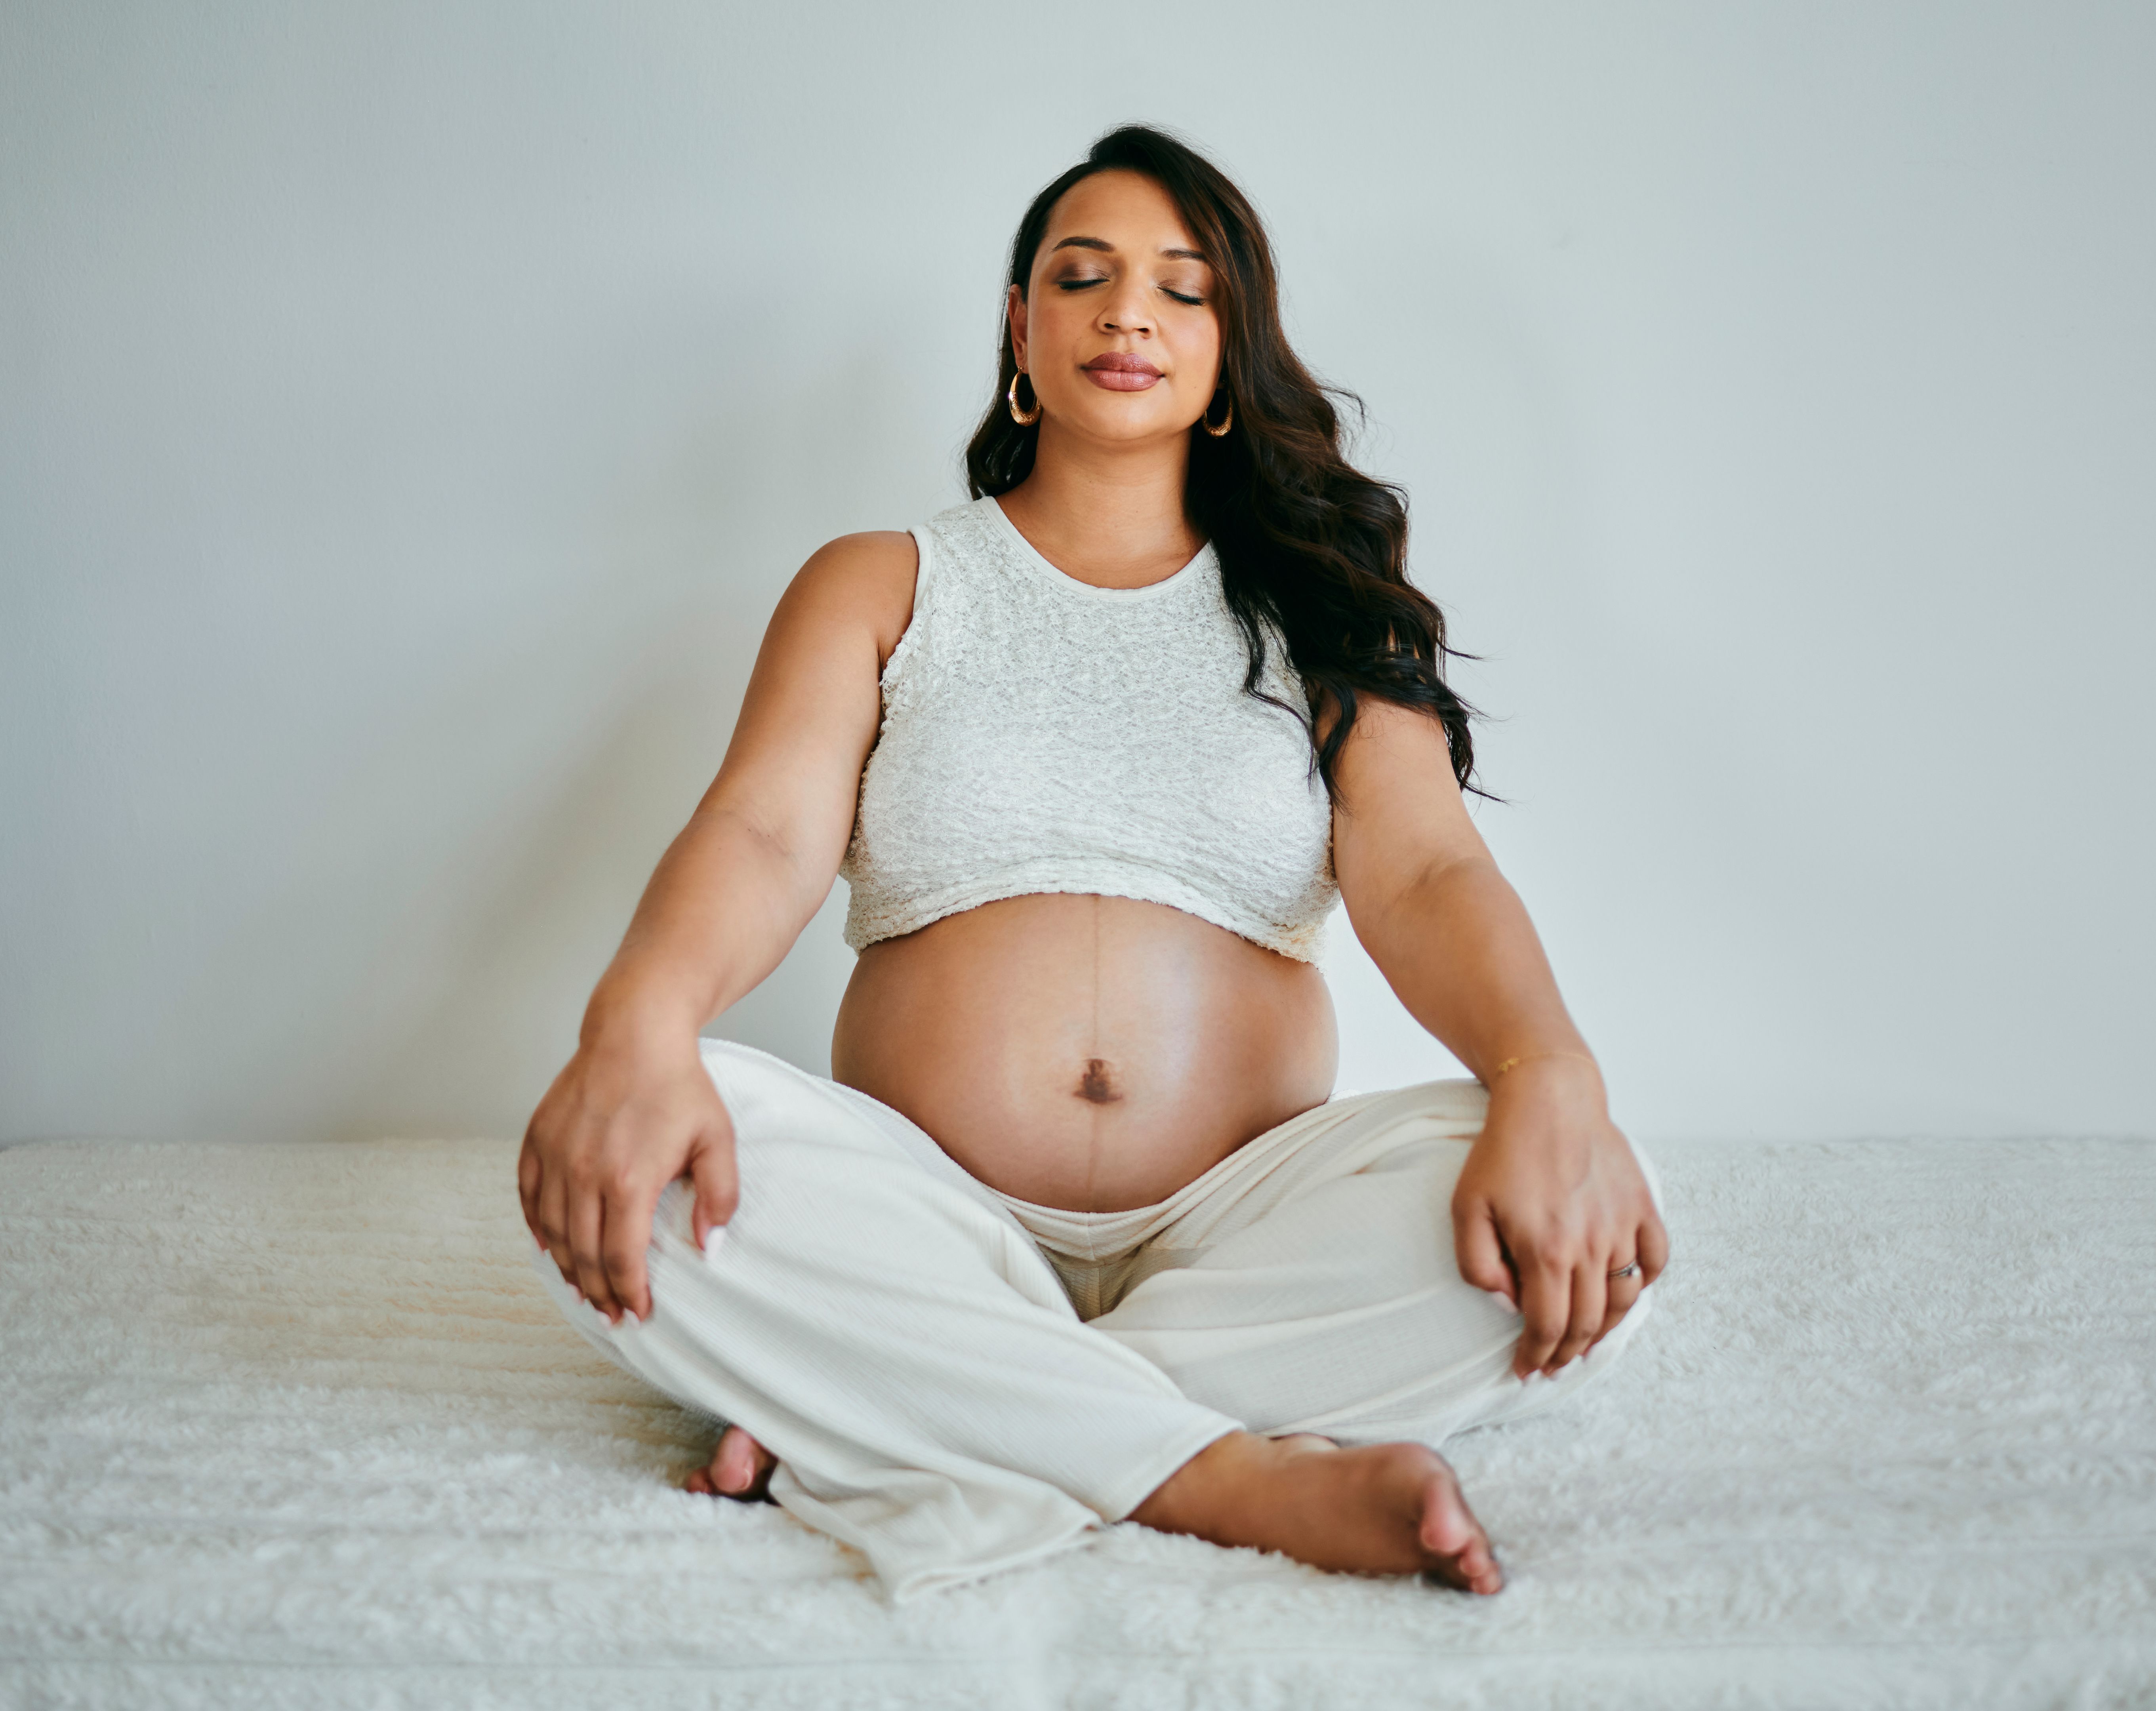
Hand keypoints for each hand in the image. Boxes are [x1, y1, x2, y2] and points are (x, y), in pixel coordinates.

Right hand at [518, 1027, 737, 1322]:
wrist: (635, 1033)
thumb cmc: (679, 1085)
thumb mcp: (717, 1139)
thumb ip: (719, 1196)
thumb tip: (707, 1247)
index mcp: (629, 1180)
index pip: (622, 1258)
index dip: (629, 1293)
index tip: (638, 1313)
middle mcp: (584, 1174)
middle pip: (584, 1254)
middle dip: (599, 1292)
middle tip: (612, 1315)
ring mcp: (555, 1156)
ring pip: (553, 1233)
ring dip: (567, 1268)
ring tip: (584, 1291)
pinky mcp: (536, 1139)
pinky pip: (529, 1198)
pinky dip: (537, 1228)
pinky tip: (549, 1248)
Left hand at [1450, 1058, 1667, 1377]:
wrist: (1550, 1098)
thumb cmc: (1502, 1151)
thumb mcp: (1466, 1207)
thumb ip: (1477, 1263)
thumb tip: (1506, 1302)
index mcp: (1546, 1250)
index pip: (1548, 1326)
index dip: (1536, 1357)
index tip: (1525, 1370)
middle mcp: (1591, 1245)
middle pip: (1586, 1323)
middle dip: (1567, 1354)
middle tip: (1552, 1366)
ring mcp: (1622, 1227)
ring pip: (1623, 1301)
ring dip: (1604, 1331)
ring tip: (1584, 1343)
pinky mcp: (1642, 1206)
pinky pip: (1654, 1261)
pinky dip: (1642, 1285)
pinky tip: (1622, 1293)